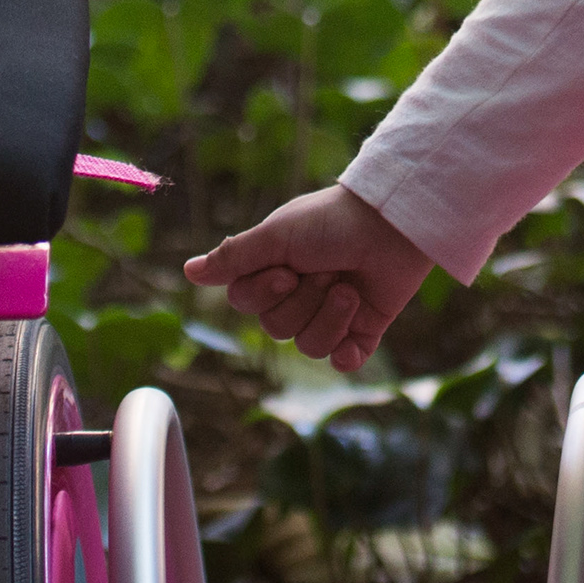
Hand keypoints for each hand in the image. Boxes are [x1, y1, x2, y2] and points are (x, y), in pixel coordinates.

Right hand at [182, 185, 432, 371]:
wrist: (394, 225)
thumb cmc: (333, 221)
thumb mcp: (278, 235)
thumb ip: (234, 258)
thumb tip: (188, 271)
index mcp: (275, 269)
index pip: (246, 304)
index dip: (265, 294)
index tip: (289, 269)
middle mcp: (299, 294)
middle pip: (276, 328)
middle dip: (304, 301)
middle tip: (329, 271)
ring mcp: (331, 314)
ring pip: (308, 347)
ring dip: (330, 318)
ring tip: (350, 289)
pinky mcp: (362, 330)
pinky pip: (342, 361)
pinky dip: (348, 351)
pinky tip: (355, 337)